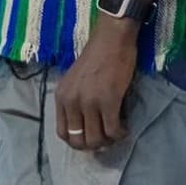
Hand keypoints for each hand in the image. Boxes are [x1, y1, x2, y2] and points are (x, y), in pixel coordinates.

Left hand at [55, 15, 139, 150]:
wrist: (111, 40)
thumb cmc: (95, 58)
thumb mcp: (75, 81)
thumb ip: (74, 102)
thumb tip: (83, 128)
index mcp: (61, 96)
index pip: (62, 133)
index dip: (78, 141)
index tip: (91, 136)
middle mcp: (71, 101)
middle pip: (79, 141)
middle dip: (94, 145)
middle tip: (106, 136)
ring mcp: (89, 102)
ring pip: (96, 140)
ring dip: (108, 141)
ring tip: (116, 131)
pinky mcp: (108, 101)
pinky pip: (113, 131)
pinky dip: (120, 134)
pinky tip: (124, 127)